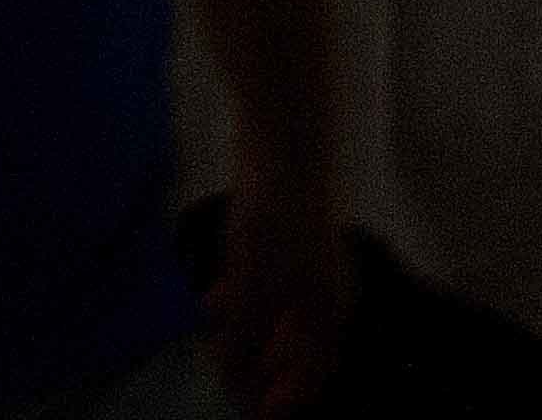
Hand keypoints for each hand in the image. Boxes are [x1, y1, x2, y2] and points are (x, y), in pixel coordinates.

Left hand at [203, 186, 347, 413]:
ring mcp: (303, 266)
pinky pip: (262, 285)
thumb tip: (232, 375)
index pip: (312, 372)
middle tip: (230, 383)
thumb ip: (243, 334)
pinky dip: (242, 301)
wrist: (284, 148)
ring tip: (213, 348)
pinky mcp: (280, 240)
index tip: (258, 416)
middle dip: (263, 367)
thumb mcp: (255, 286)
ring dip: (248, 335)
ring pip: (275, 316)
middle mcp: (323, 293)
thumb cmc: (279, 220)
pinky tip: (212, 302)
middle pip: (295, 347)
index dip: (286, 396)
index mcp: (328, 312)